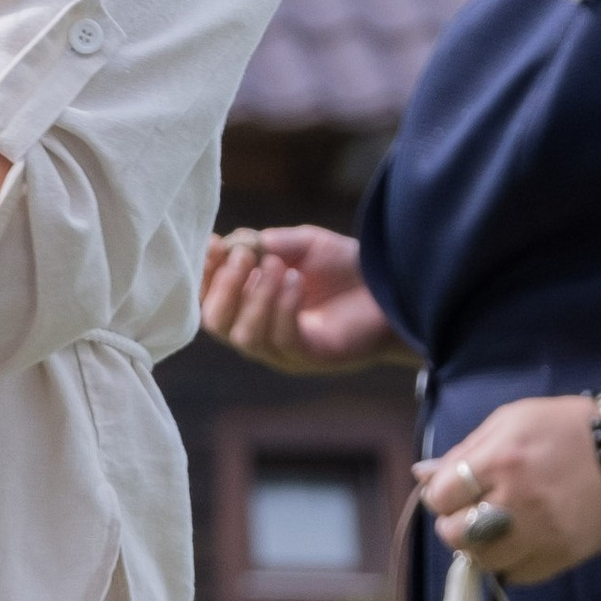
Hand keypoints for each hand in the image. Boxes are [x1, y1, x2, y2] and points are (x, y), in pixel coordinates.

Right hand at [199, 226, 408, 372]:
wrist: (392, 287)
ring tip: (277, 266)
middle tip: (242, 258)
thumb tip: (237, 242)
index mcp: (254, 305)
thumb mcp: (305, 245)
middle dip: (223, 288)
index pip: (213, 299)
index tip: (215, 245)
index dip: (207, 275)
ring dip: (255, 297)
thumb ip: (272, 243)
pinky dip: (282, 308)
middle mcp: (263, 332)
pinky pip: (282, 339)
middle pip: (217, 324)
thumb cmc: (347, 268)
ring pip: (246, 336)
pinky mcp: (310, 357)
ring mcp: (284, 350)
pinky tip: (295, 281)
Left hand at [415, 397, 600, 587]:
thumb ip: (465, 450)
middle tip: (471, 513)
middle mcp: (515, 500)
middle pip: (455, 535)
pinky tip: (522, 539)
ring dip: (480, 548)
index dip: (440, 496)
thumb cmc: (567, 428)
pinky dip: (510, 562)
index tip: (454, 492)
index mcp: (501, 459)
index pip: (440, 497)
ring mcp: (537, 534)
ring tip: (496, 527)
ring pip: (482, 562)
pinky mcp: (557, 556)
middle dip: (454, 525)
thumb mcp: (513, 421)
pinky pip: (515, 575)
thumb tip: (421, 475)